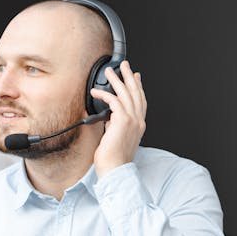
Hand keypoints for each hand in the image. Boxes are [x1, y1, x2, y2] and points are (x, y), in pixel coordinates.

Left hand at [90, 60, 146, 177]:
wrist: (115, 169)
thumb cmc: (114, 159)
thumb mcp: (117, 138)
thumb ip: (117, 126)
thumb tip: (110, 117)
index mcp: (139, 125)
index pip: (140, 101)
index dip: (138, 87)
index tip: (135, 76)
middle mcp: (138, 121)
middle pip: (135, 93)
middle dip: (129, 77)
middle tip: (124, 65)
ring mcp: (132, 120)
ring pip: (125, 94)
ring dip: (116, 80)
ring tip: (109, 71)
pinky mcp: (122, 121)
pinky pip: (114, 101)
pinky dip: (104, 94)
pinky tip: (96, 92)